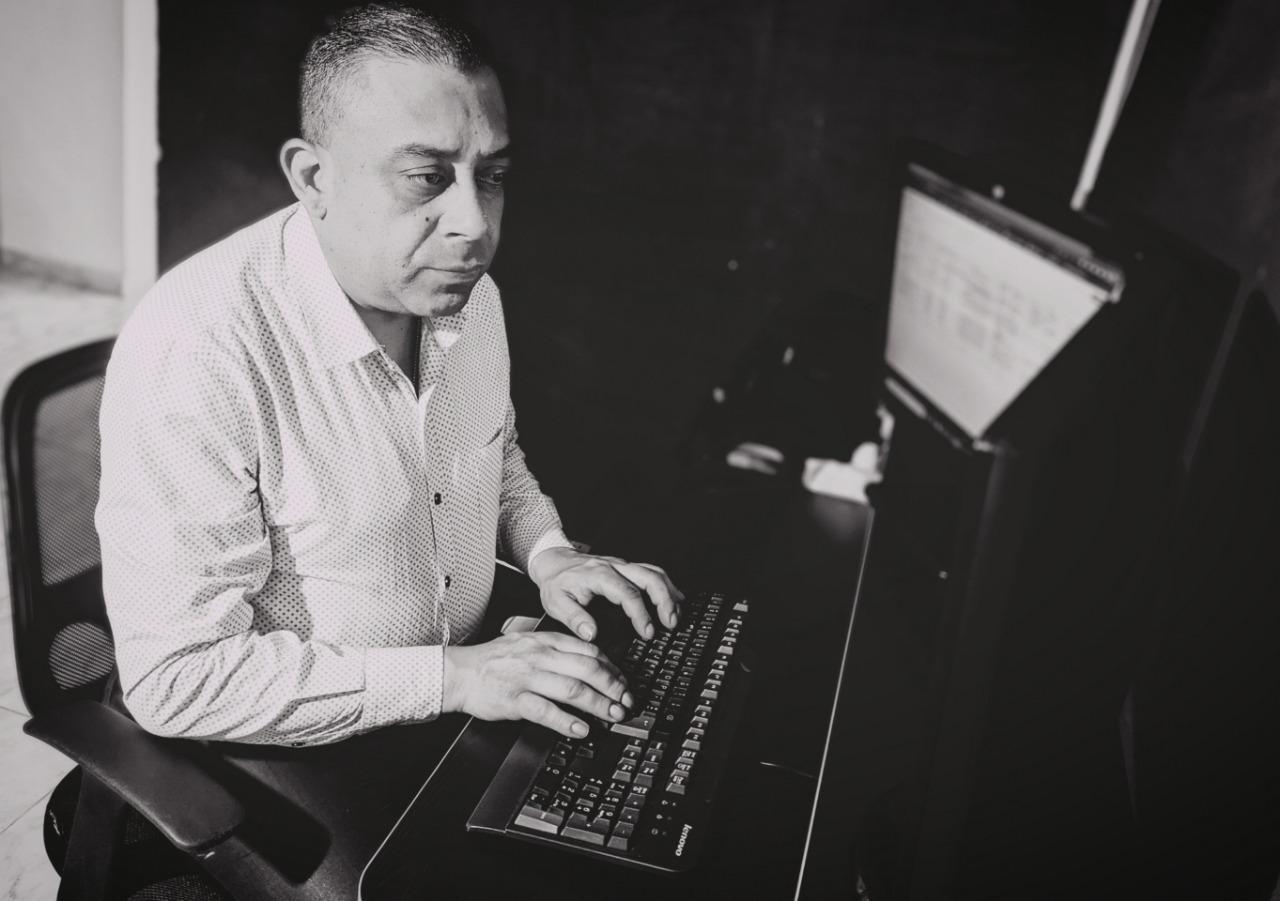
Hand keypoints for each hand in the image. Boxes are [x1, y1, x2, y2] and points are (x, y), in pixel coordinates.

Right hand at [443, 632, 633, 737]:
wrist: (459, 672)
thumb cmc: (492, 660)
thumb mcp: (526, 642)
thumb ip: (555, 648)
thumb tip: (587, 658)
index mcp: (545, 640)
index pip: (588, 650)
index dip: (611, 667)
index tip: (622, 681)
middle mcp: (539, 656)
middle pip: (587, 669)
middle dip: (612, 686)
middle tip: (626, 700)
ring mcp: (527, 678)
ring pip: (572, 689)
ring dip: (598, 704)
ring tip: (612, 715)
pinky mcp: (514, 700)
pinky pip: (545, 710)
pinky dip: (566, 721)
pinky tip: (581, 729)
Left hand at [529, 547, 684, 641]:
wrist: (555, 562)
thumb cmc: (557, 582)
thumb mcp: (556, 602)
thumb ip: (574, 618)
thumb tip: (591, 633)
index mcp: (599, 575)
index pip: (628, 593)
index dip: (641, 614)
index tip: (647, 632)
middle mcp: (615, 567)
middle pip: (649, 578)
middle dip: (664, 601)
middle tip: (671, 623)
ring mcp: (623, 566)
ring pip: (655, 573)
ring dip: (670, 593)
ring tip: (676, 615)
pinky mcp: (627, 568)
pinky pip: (653, 572)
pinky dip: (667, 586)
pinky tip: (675, 599)